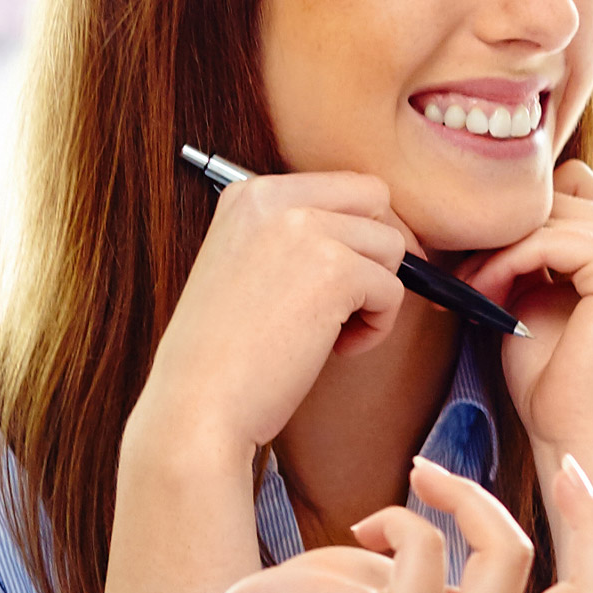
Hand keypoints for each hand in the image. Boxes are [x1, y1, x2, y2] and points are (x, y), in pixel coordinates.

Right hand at [135, 168, 412, 461]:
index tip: (336, 279)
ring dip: (375, 293)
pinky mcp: (335, 271)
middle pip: (375, 199)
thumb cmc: (221, 355)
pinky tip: (334, 351)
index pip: (342, 186)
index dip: (355, 234)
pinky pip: (394, 290)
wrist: (198, 407)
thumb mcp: (243, 267)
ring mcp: (305, 230)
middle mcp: (273, 198)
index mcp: (249, 193)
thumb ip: (290, 237)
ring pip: (392, 246)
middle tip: (351, 300)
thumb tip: (368, 228)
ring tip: (332, 331)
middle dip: (376, 251)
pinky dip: (376, 328)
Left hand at [208, 458, 592, 592]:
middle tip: (568, 465)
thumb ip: (469, 579)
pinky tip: (365, 525)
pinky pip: (428, 548)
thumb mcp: (414, 589)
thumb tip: (507, 532)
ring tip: (426, 475)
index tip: (578, 474)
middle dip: (591, 519)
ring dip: (469, 493)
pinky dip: (400, 516)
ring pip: (512, 556)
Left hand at [460, 160, 592, 469]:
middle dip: (510, 235)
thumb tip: (503, 204)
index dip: (528, 227)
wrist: (582, 439)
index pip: (578, 196)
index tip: (485, 267)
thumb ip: (543, 248)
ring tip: (475, 290)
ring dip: (503, 250)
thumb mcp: (549, 296)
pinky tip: (485, 296)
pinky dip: (506, 264)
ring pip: (552, 214)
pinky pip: (547, 238)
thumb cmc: (560, 382)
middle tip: (468, 279)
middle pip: (564, 197)